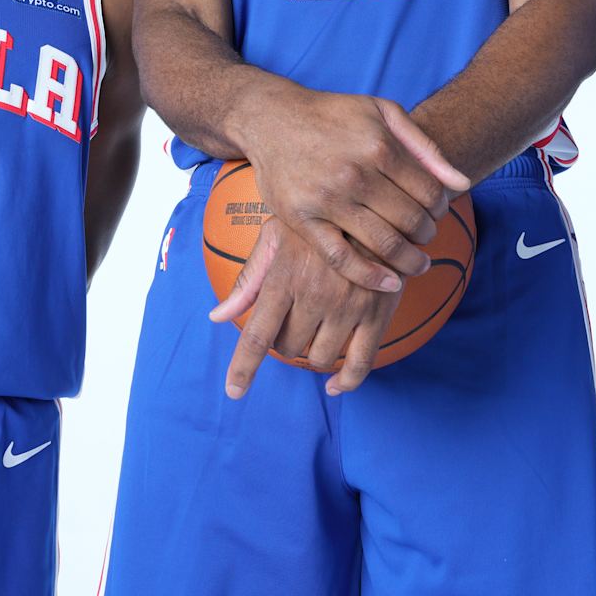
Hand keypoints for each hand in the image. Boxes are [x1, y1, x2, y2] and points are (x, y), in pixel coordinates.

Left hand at [210, 218, 400, 397]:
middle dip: (286, 340)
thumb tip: (217, 317)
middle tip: (294, 319)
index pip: (257, 335)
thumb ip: (249, 279)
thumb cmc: (319, 219)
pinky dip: (347, 381)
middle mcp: (315, 296)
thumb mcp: (277, 237)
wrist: (377, 203)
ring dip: (314, 352)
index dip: (243, 368)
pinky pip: (361, 363)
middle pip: (289, 347)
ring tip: (318, 329)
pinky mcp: (378, 313)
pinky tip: (336, 384)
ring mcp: (348, 307)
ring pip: (321, 357)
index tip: (235, 391)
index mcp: (285, 277)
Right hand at [240, 89, 468, 292]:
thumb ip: (425, 148)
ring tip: (417, 264)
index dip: (441, 209)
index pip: (430, 193)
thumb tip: (462, 184)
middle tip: (426, 239)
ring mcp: (327, 200)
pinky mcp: (302, 221)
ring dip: (410, 261)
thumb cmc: (334, 115)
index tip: (437, 215)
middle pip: (411, 221)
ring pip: (384, 244)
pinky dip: (371, 277)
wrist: (273, 119)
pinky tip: (390, 283)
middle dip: (428, 236)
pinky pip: (342, 259)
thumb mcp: (383, 113)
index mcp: (379, 146)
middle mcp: (355, 174)